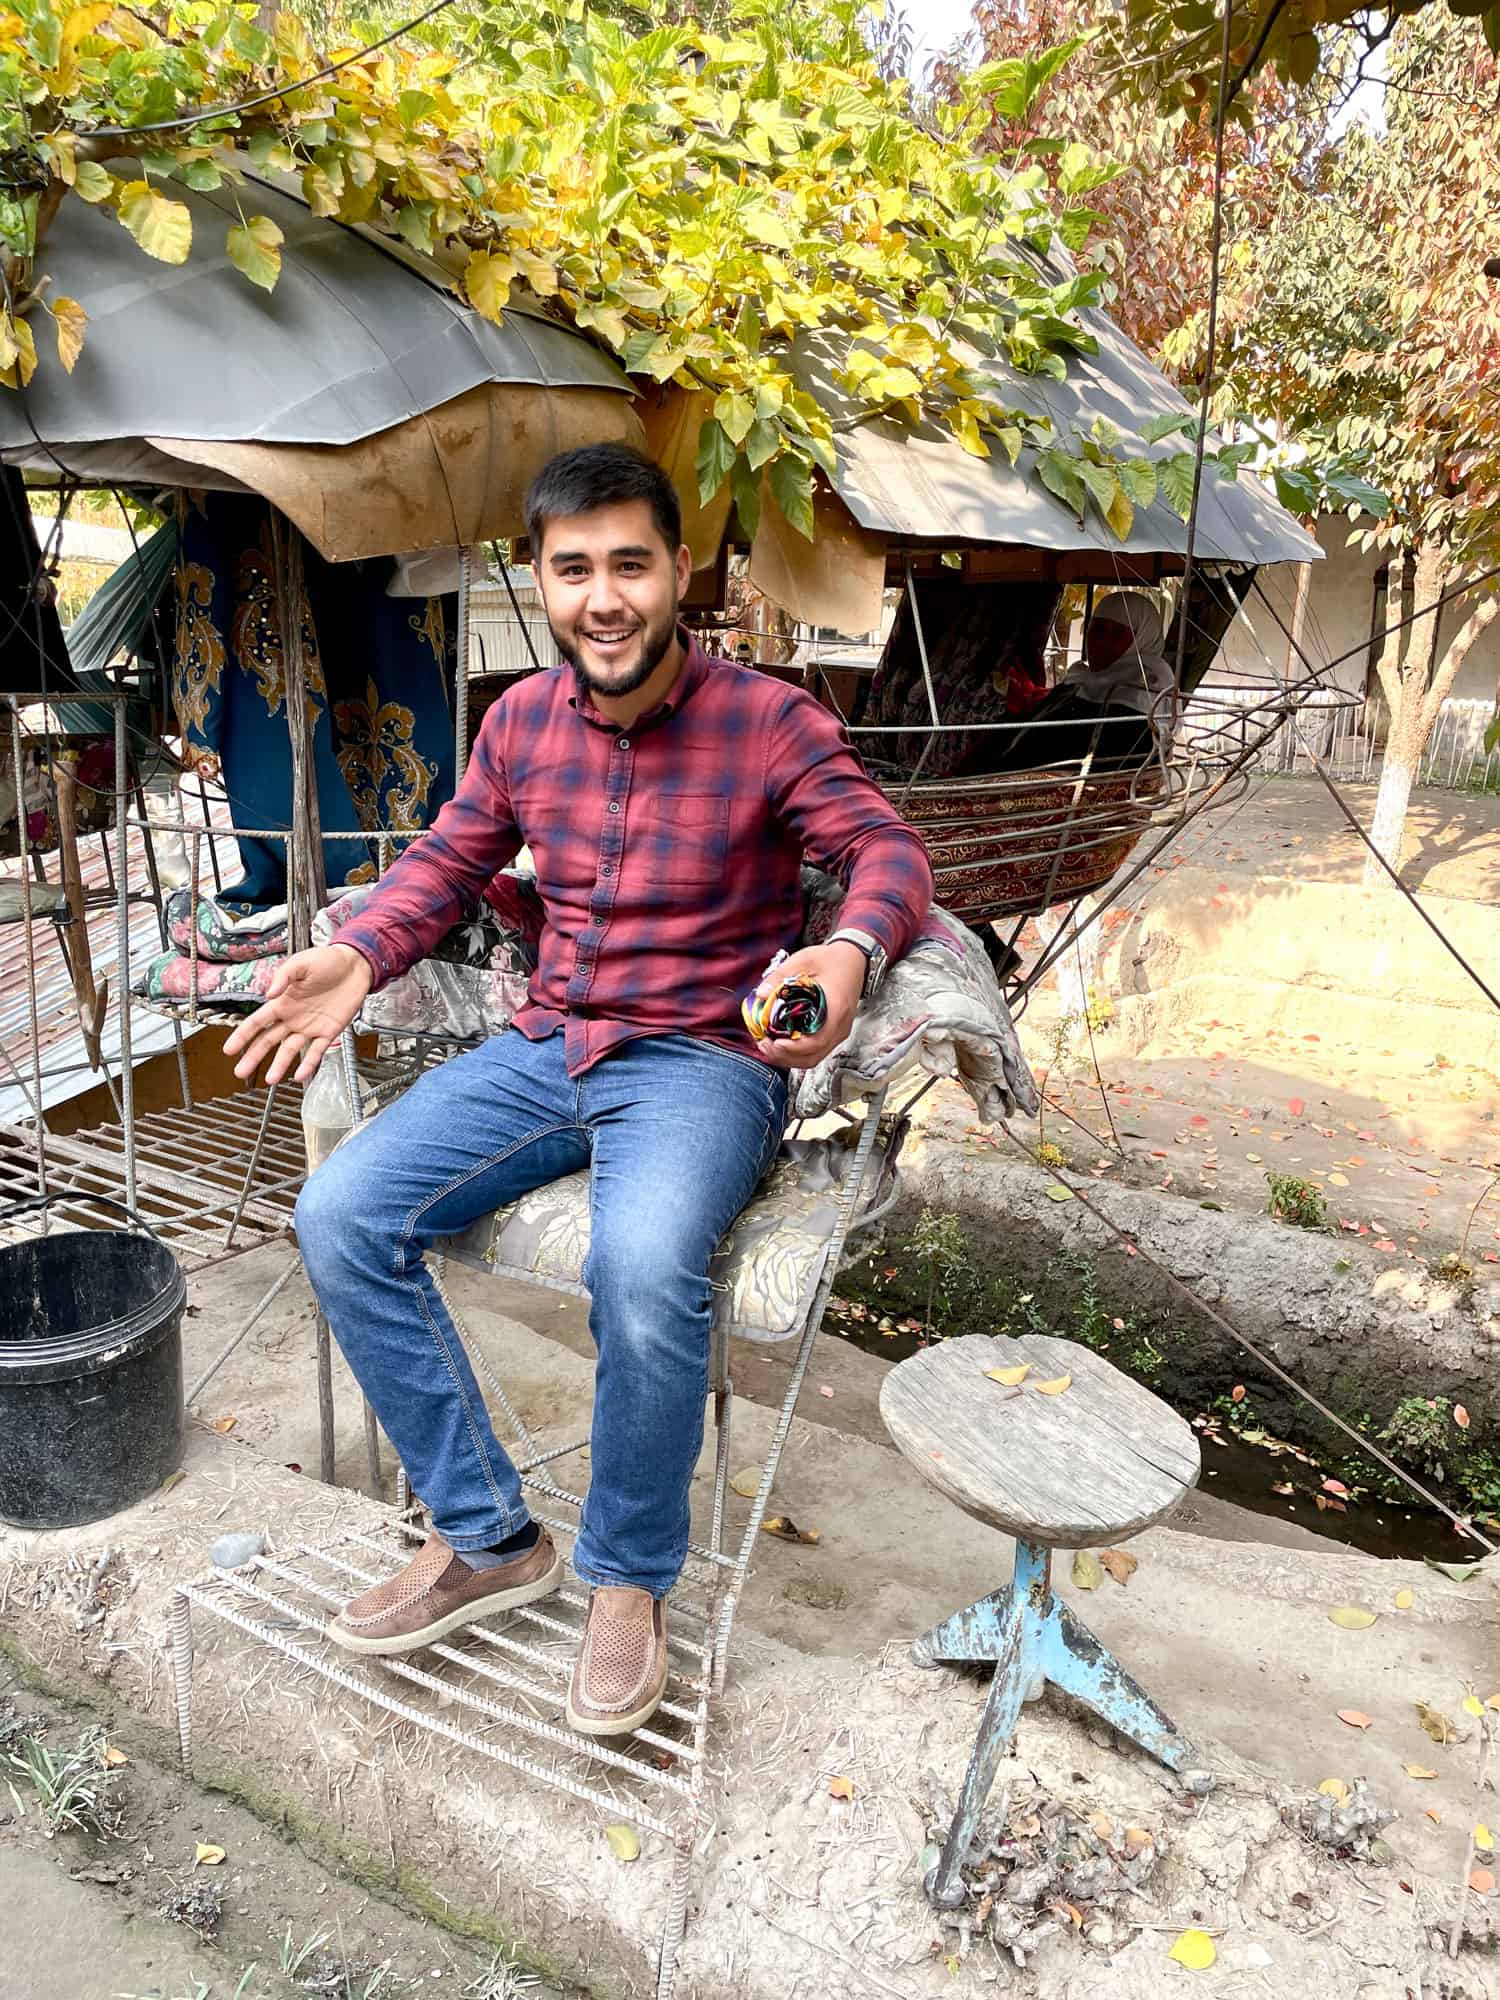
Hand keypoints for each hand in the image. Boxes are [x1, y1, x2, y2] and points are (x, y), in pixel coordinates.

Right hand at [222, 944, 372, 1086]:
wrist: (355, 965)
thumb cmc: (326, 960)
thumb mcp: (300, 963)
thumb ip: (283, 977)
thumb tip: (269, 993)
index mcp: (282, 1002)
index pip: (257, 1022)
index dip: (242, 1036)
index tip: (229, 1049)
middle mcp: (293, 1017)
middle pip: (268, 1041)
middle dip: (254, 1056)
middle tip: (241, 1072)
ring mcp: (310, 1027)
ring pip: (290, 1050)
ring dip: (279, 1065)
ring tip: (270, 1080)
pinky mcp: (329, 1031)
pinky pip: (316, 1052)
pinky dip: (308, 1064)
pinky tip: (299, 1075)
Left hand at [750, 941, 864, 1071]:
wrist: (854, 960)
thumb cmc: (832, 960)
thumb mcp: (804, 960)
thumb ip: (781, 975)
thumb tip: (760, 994)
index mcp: (835, 1009)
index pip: (818, 1040)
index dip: (795, 1048)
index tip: (775, 1043)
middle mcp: (839, 1026)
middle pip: (812, 1056)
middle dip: (785, 1056)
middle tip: (764, 1045)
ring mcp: (838, 1032)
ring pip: (813, 1058)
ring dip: (789, 1057)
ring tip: (768, 1046)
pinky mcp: (833, 1033)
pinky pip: (815, 1051)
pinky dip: (796, 1053)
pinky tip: (781, 1043)